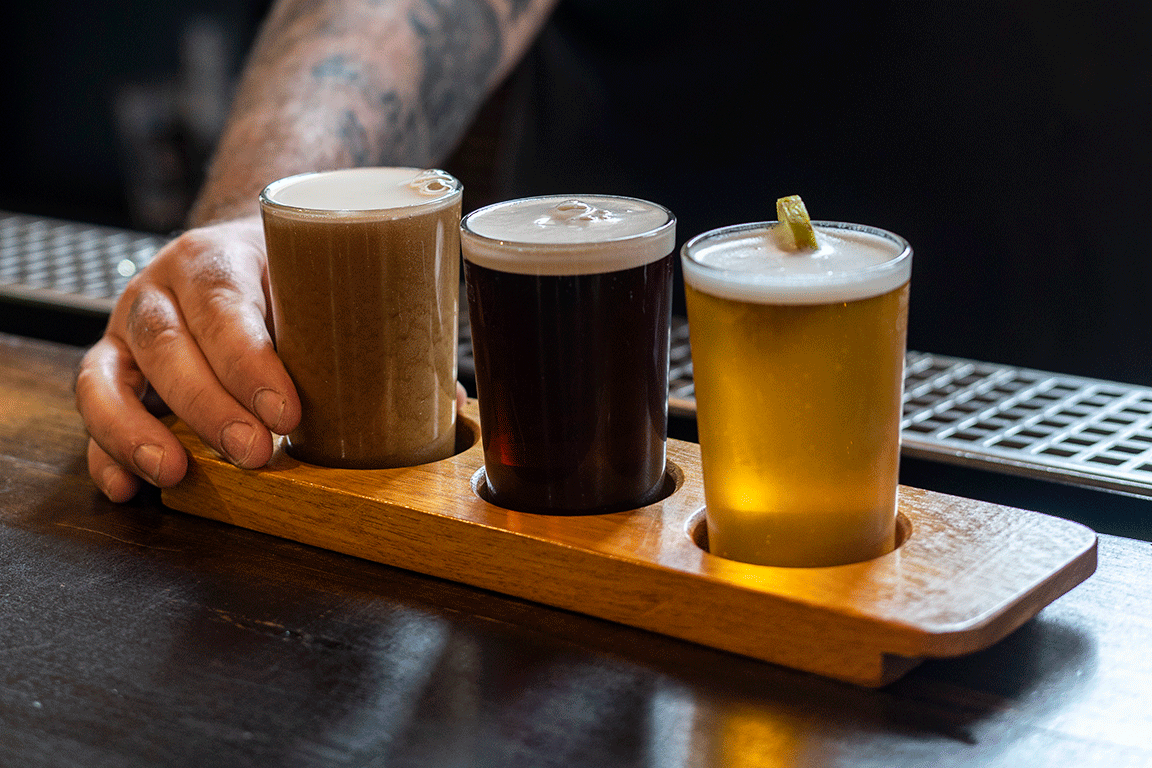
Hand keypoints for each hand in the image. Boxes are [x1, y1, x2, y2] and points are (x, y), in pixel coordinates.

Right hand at [76, 216, 300, 501]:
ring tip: (174, 473)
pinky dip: (105, 455)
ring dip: (137, 432)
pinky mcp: (108, 374)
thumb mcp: (308, 281)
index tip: (288, 413)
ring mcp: (123, 333)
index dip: (250, 362)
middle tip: (253, 452)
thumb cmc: (283, 280)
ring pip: (106, 379)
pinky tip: (129, 488)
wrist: (242, 260)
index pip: (223, 304)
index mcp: (210, 260)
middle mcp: (157, 292)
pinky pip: (93, 416)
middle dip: (208, 406)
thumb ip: (328, 320)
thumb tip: (389, 376)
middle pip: (166, 345)